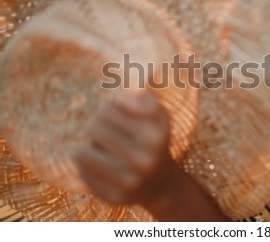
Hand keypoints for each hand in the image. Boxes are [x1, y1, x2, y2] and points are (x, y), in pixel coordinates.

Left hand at [73, 90, 175, 206]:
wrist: (159, 183)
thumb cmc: (152, 140)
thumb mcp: (157, 116)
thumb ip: (145, 100)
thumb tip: (124, 100)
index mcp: (154, 137)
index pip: (108, 109)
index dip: (108, 109)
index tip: (116, 116)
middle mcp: (143, 161)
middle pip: (94, 128)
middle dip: (97, 126)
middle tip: (107, 132)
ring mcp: (127, 182)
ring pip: (81, 154)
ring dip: (89, 147)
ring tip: (101, 149)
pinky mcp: (113, 197)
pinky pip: (82, 173)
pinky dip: (89, 167)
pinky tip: (104, 167)